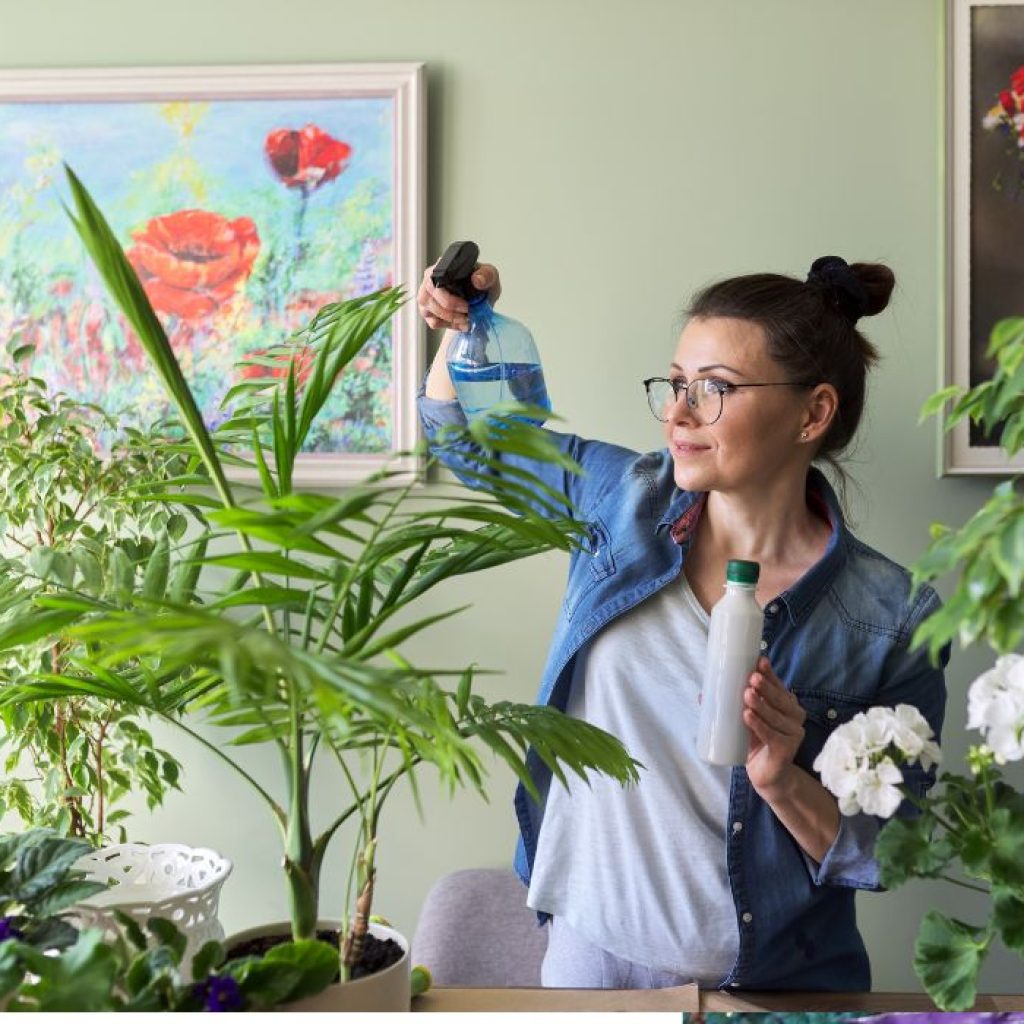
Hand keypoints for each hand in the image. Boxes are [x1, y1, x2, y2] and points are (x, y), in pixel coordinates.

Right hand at [416, 261, 500, 331]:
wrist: (480, 299)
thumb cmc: (481, 285)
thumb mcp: (490, 276)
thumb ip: (487, 275)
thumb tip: (477, 280)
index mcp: (440, 267)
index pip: (434, 281)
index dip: (449, 297)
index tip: (467, 304)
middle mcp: (429, 281)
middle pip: (431, 299)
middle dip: (452, 311)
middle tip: (468, 312)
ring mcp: (425, 296)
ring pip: (431, 312)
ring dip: (451, 319)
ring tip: (467, 319)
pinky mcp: (427, 311)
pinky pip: (434, 322)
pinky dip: (449, 325)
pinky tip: (461, 323)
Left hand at [743, 657, 806, 799]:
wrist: (767, 775)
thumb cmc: (756, 742)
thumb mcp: (745, 720)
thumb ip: (729, 707)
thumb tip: (702, 695)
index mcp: (787, 705)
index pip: (779, 686)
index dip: (770, 674)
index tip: (759, 661)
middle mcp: (795, 717)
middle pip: (780, 699)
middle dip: (766, 687)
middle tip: (751, 679)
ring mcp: (793, 734)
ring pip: (775, 717)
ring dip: (761, 705)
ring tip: (746, 695)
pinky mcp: (787, 750)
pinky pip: (772, 736)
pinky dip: (759, 726)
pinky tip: (748, 717)